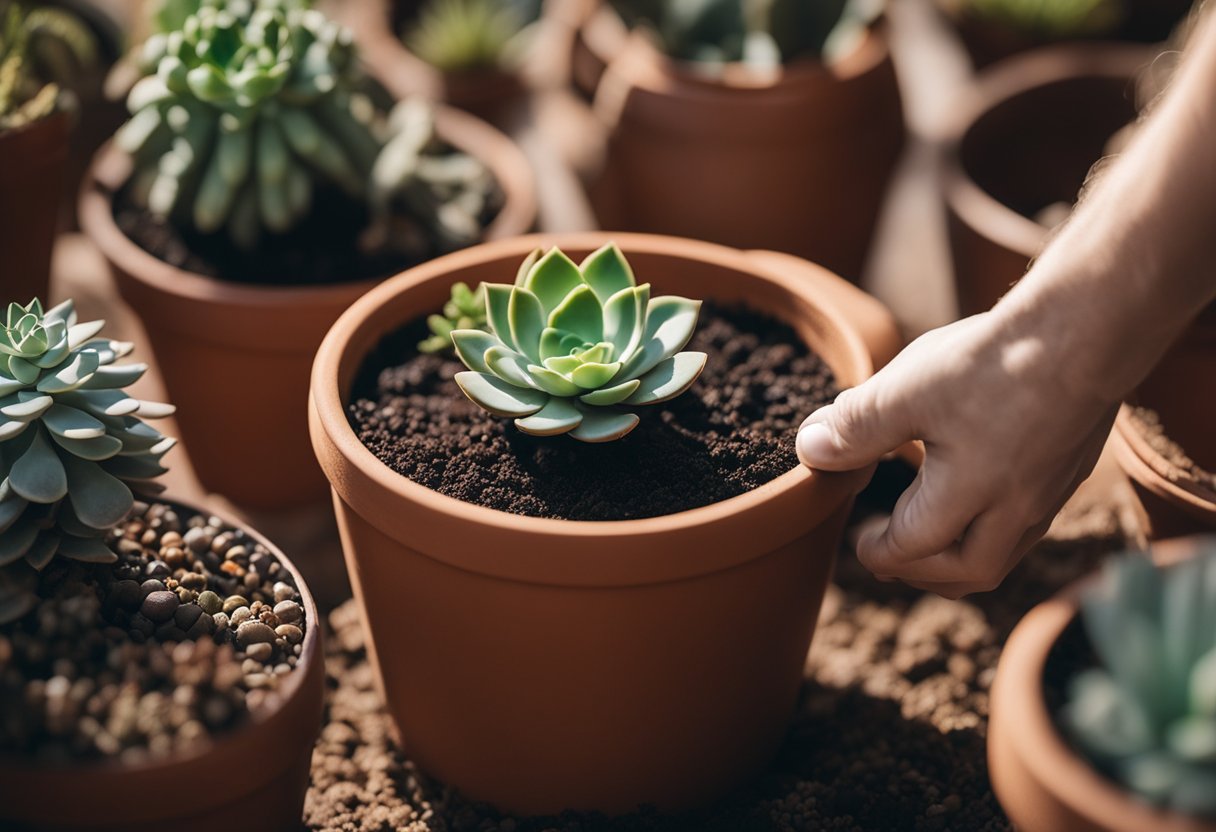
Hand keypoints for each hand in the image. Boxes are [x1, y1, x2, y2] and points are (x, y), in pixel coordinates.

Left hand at [796, 310, 1118, 598]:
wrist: (1090, 327)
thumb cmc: (995, 362)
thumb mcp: (906, 391)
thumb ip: (855, 427)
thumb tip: (810, 450)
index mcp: (968, 499)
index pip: (911, 549)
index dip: (876, 549)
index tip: (857, 537)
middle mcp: (1016, 510)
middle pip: (968, 574)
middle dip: (921, 572)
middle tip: (889, 551)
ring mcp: (1050, 492)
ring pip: (1004, 553)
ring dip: (960, 556)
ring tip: (930, 535)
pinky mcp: (1071, 466)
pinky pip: (1029, 523)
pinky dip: (993, 527)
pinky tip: (980, 494)